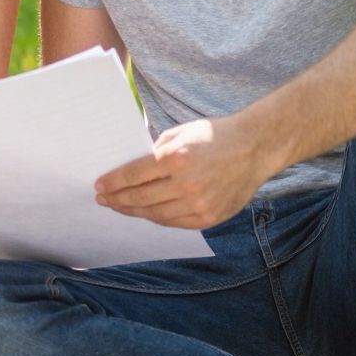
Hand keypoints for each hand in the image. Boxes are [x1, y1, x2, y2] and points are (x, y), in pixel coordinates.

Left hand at [95, 112, 266, 229]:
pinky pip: (176, 223)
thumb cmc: (216, 135)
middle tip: (103, 200)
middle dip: (117, 199)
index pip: (134, 175)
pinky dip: (158, 218)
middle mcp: (187, 184)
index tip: (99, 186)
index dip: (113, 182)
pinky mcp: (209, 217)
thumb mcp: (181, 133)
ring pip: (156, 214)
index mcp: (177, 158)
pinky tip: (147, 213)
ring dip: (134, 212)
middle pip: (141, 198)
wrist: (256, 148)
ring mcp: (199, 203)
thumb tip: (132, 169)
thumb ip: (157, 151)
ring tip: (121, 207)